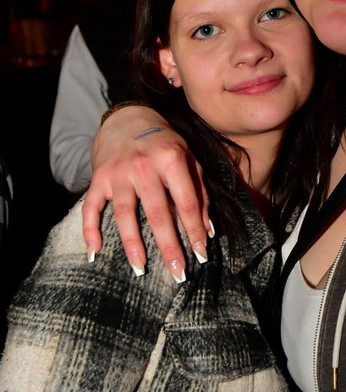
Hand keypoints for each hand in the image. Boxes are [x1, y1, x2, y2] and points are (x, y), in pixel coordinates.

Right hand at [82, 105, 210, 280]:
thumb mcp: (189, 160)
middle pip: (157, 214)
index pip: (186, 203)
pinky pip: (91, 207)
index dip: (195, 231)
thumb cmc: (166, 143)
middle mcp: (144, 166)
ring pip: (124, 215)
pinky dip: (90, 230)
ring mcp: (118, 172)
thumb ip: (200, 192)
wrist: (129, 118)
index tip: (202, 254)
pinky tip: (95, 253)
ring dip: (132, 245)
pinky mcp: (98, 178)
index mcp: (171, 159)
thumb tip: (209, 230)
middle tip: (178, 273)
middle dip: (169, 246)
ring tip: (140, 269)